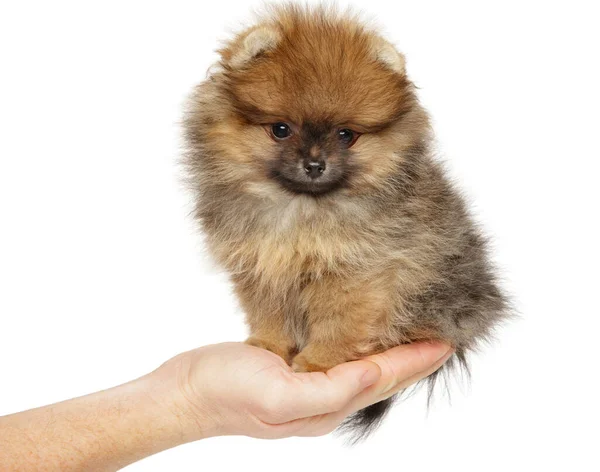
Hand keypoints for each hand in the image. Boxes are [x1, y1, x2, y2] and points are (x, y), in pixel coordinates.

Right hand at [155, 341, 452, 440]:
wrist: (184, 392)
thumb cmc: (225, 393)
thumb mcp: (279, 394)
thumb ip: (330, 389)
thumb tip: (373, 374)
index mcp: (325, 404)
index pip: (382, 377)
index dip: (415, 359)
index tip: (446, 340)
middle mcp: (322, 398)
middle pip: (378, 374)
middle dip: (410, 357)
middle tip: (439, 335)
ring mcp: (306, 385)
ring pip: (360, 366)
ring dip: (386, 350)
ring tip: (409, 333)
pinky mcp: (290, 370)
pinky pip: (335, 358)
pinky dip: (356, 344)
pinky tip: (358, 333)